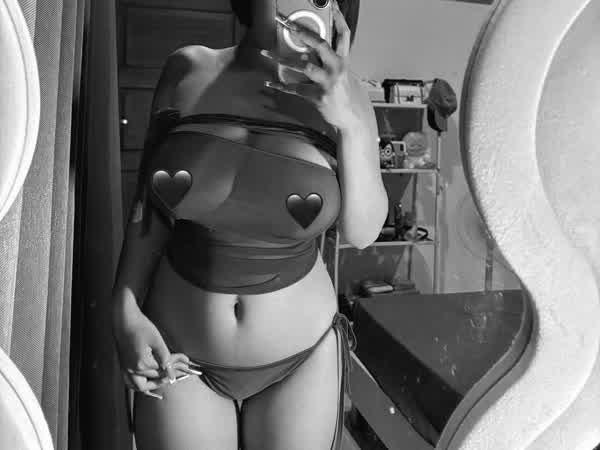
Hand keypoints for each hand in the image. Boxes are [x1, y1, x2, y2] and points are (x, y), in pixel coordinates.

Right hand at [112, 306, 193, 395]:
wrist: (124, 320)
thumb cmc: (141, 327)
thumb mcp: (157, 341)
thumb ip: (166, 359)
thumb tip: (173, 374)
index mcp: (141, 364)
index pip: (163, 370)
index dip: (177, 366)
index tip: (187, 362)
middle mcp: (132, 370)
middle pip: (154, 378)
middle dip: (169, 375)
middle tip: (180, 372)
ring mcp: (126, 369)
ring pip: (141, 386)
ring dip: (153, 387)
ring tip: (166, 382)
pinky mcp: (124, 366)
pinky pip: (131, 383)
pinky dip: (140, 386)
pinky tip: (148, 388)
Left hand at [262, 1, 358, 129]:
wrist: (350, 117)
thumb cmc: (342, 93)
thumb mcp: (341, 73)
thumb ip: (326, 61)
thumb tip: (304, 51)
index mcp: (343, 60)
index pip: (344, 35)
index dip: (339, 18)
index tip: (331, 3)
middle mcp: (336, 68)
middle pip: (320, 44)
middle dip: (302, 31)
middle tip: (286, 23)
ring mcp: (328, 82)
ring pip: (303, 66)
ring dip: (281, 58)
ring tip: (266, 52)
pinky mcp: (318, 96)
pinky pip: (295, 89)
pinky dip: (281, 87)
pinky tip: (270, 83)